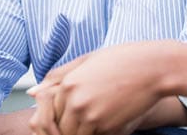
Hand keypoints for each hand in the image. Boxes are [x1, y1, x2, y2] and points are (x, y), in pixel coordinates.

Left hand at [29, 42, 174, 134]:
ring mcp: (91, 116)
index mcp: (68, 83)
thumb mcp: (88, 60)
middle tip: (89, 116)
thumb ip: (58, 76)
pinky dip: (98, 134)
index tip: (74, 111)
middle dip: (68, 127)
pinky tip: (109, 121)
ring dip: (82, 132)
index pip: (48, 111)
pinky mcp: (108, 127)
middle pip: (60, 128)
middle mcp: (75, 101)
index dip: (57, 115)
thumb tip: (33, 92)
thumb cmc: (123, 60)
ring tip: (98, 119)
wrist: (154, 67)